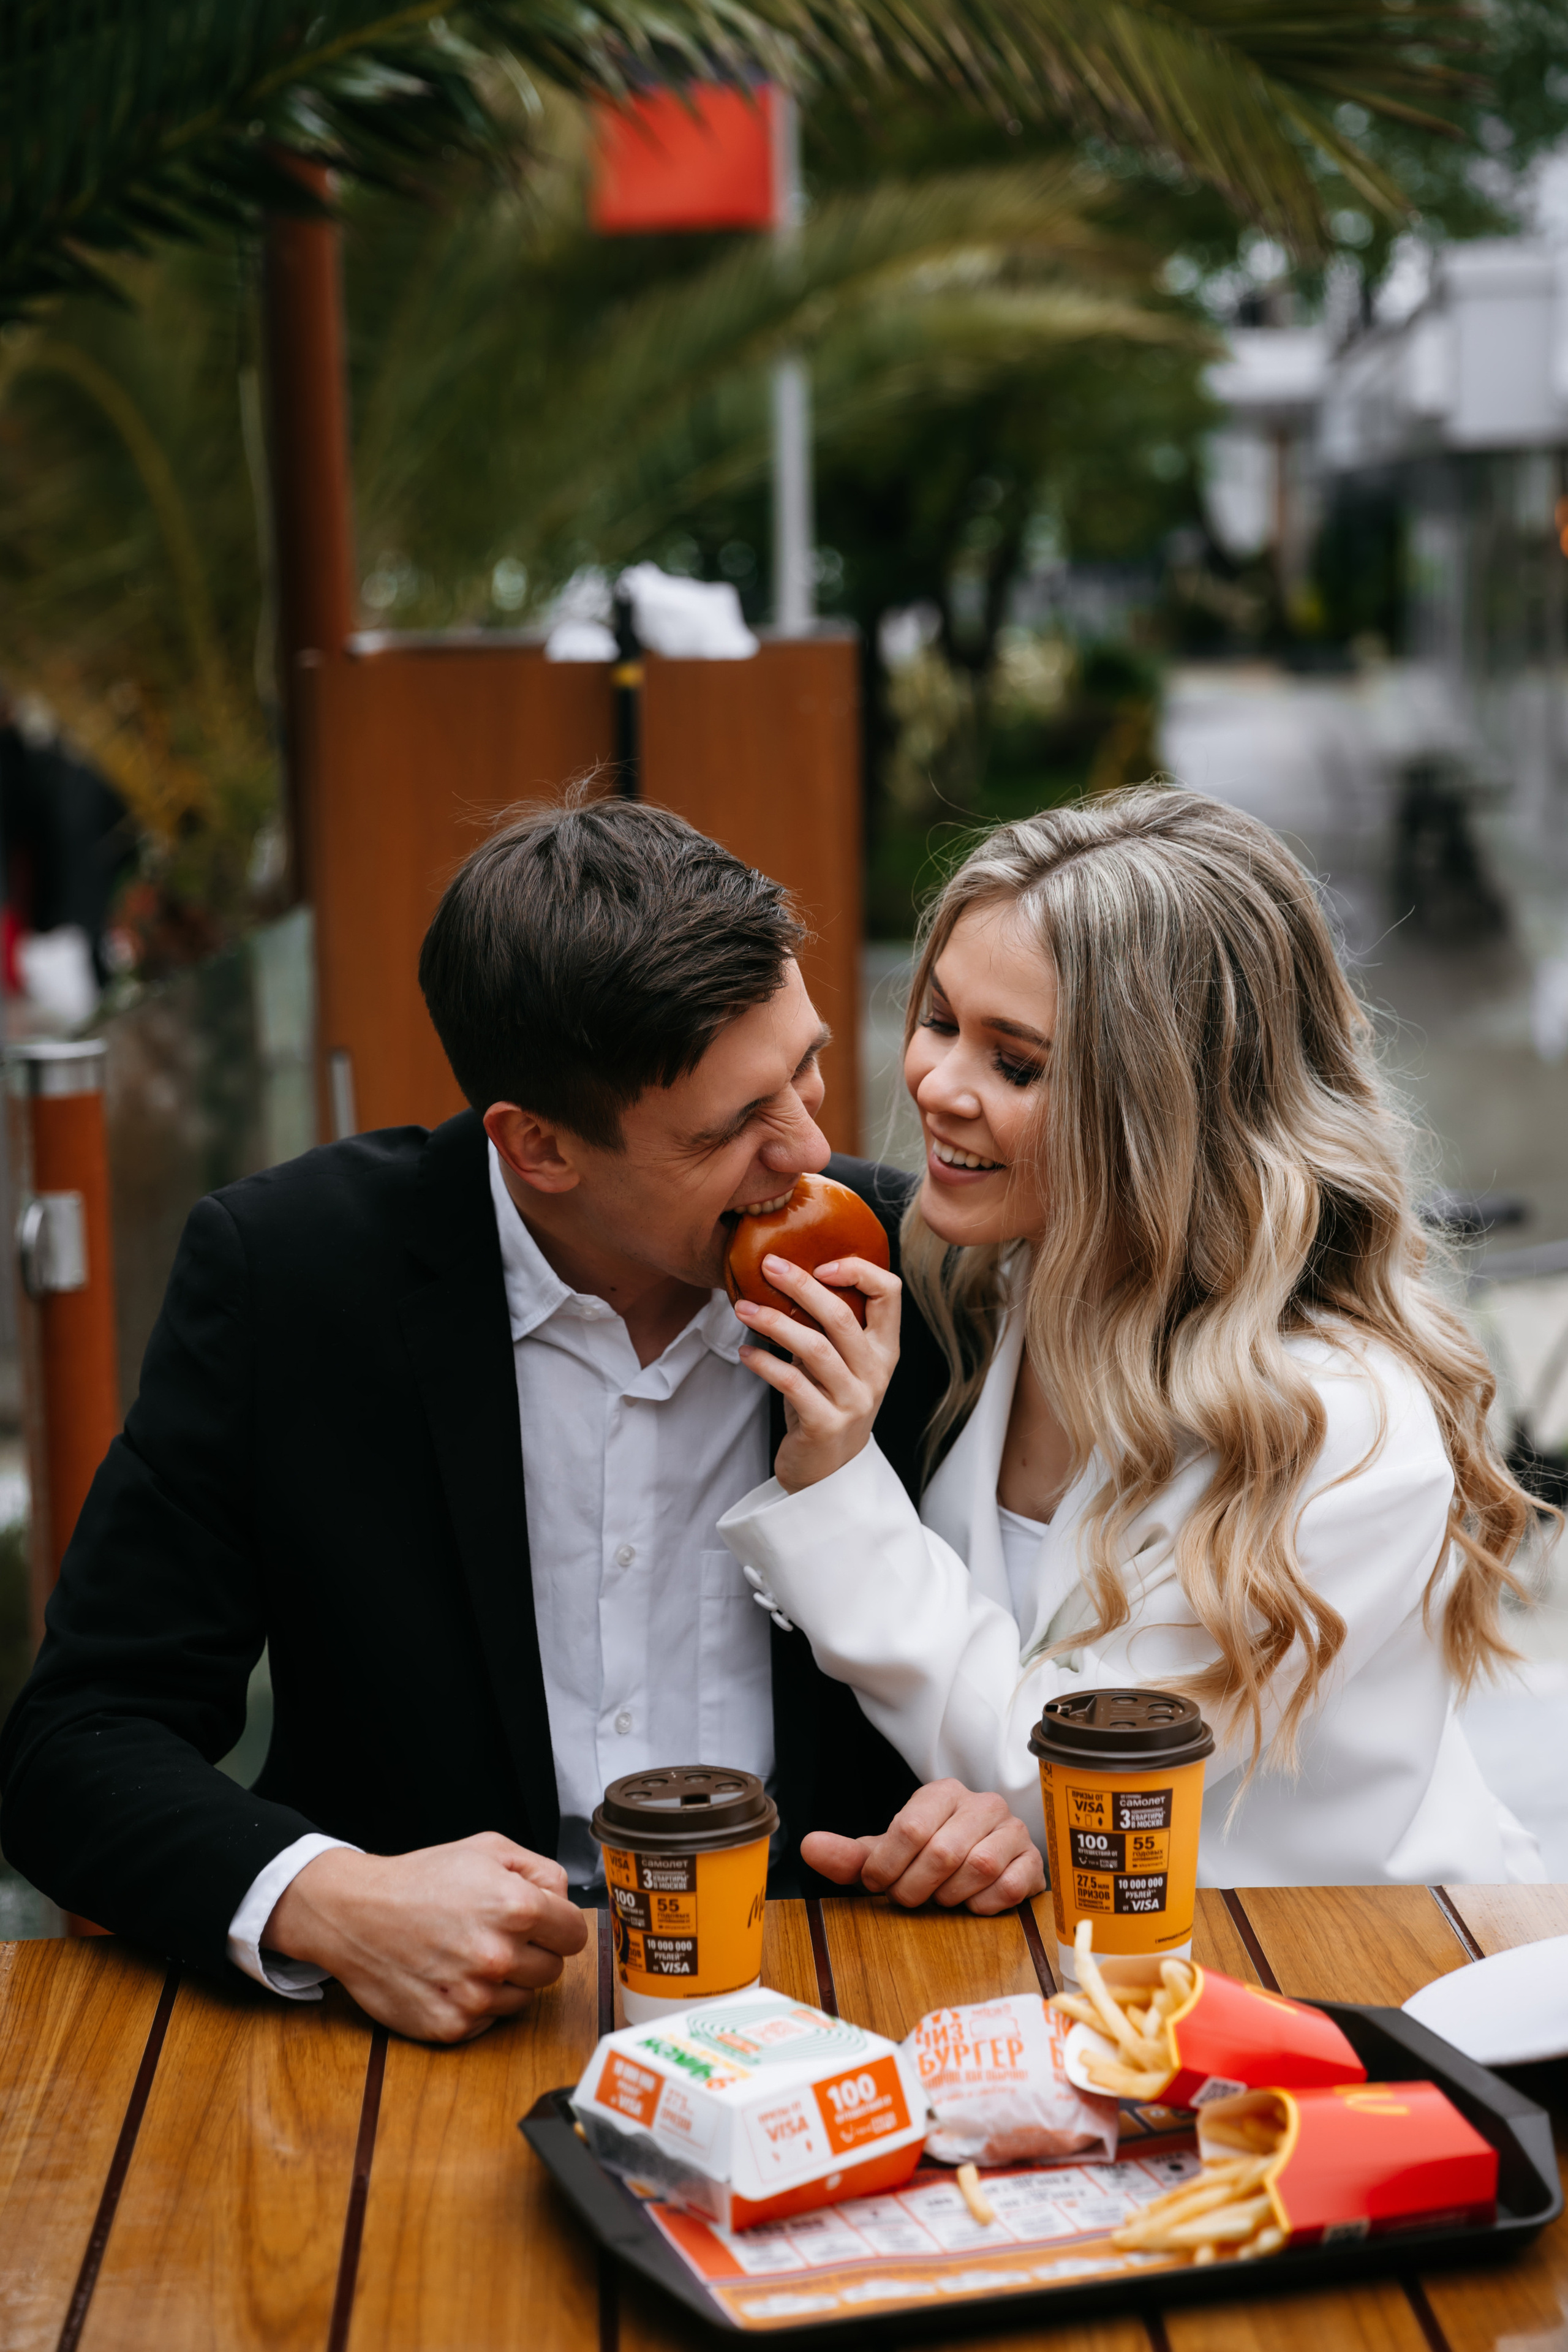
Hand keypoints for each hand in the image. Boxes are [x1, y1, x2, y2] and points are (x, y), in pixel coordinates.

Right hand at [264, 1831, 587, 2042]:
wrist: (356, 1914)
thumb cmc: (421, 1879)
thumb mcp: (488, 1850)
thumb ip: (542, 1873)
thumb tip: (565, 1902)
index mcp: (516, 1907)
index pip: (575, 1935)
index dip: (559, 1925)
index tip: (541, 1923)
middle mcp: (499, 1955)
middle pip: (552, 1969)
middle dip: (532, 1952)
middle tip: (496, 1934)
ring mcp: (475, 1995)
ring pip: (524, 1998)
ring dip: (505, 1979)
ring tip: (468, 1952)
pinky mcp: (452, 2026)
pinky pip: (489, 2019)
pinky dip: (476, 2002)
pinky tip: (450, 1975)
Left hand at [734, 1252, 900, 1491]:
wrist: (827, 1472)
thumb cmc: (826, 1405)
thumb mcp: (837, 1364)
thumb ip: (826, 1328)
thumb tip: (786, 1276)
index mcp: (884, 1350)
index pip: (890, 1294)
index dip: (860, 1271)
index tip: (821, 1263)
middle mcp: (875, 1373)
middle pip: (842, 1317)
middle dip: (802, 1286)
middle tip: (768, 1266)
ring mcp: (854, 1401)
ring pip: (815, 1348)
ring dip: (773, 1323)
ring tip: (742, 1308)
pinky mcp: (826, 1424)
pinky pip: (791, 1383)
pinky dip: (764, 1363)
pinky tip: (745, 1352)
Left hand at [800, 1779, 1044, 1915]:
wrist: (988, 1867)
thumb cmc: (930, 1859)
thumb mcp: (889, 1856)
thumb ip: (850, 1855)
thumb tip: (807, 1846)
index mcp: (942, 1793)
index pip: (908, 1828)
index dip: (886, 1866)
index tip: (878, 1883)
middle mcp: (982, 1804)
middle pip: (941, 1852)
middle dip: (915, 1887)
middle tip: (907, 1898)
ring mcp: (1012, 1830)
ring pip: (977, 1868)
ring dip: (949, 1895)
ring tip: (940, 1897)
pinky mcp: (1033, 1860)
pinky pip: (1008, 1887)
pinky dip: (983, 1904)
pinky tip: (971, 1903)